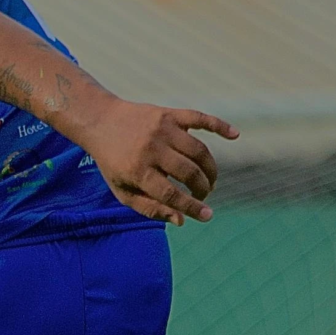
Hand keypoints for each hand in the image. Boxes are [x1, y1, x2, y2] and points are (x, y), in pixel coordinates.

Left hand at [76, 100, 233, 224]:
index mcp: (137, 170)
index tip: (207, 215)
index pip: (171, 194)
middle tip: (203, 194)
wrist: (100, 121)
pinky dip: (220, 126)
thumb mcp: (122, 190)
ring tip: (209, 180)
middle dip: (202, 188)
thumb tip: (181, 220)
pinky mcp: (169, 114)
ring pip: (199, 151)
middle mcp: (151, 148)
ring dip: (211, 169)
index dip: (192, 207)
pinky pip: (200, 118)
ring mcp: (162, 129)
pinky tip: (235, 135)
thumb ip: (149, 208)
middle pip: (189, 173)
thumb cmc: (112, 162)